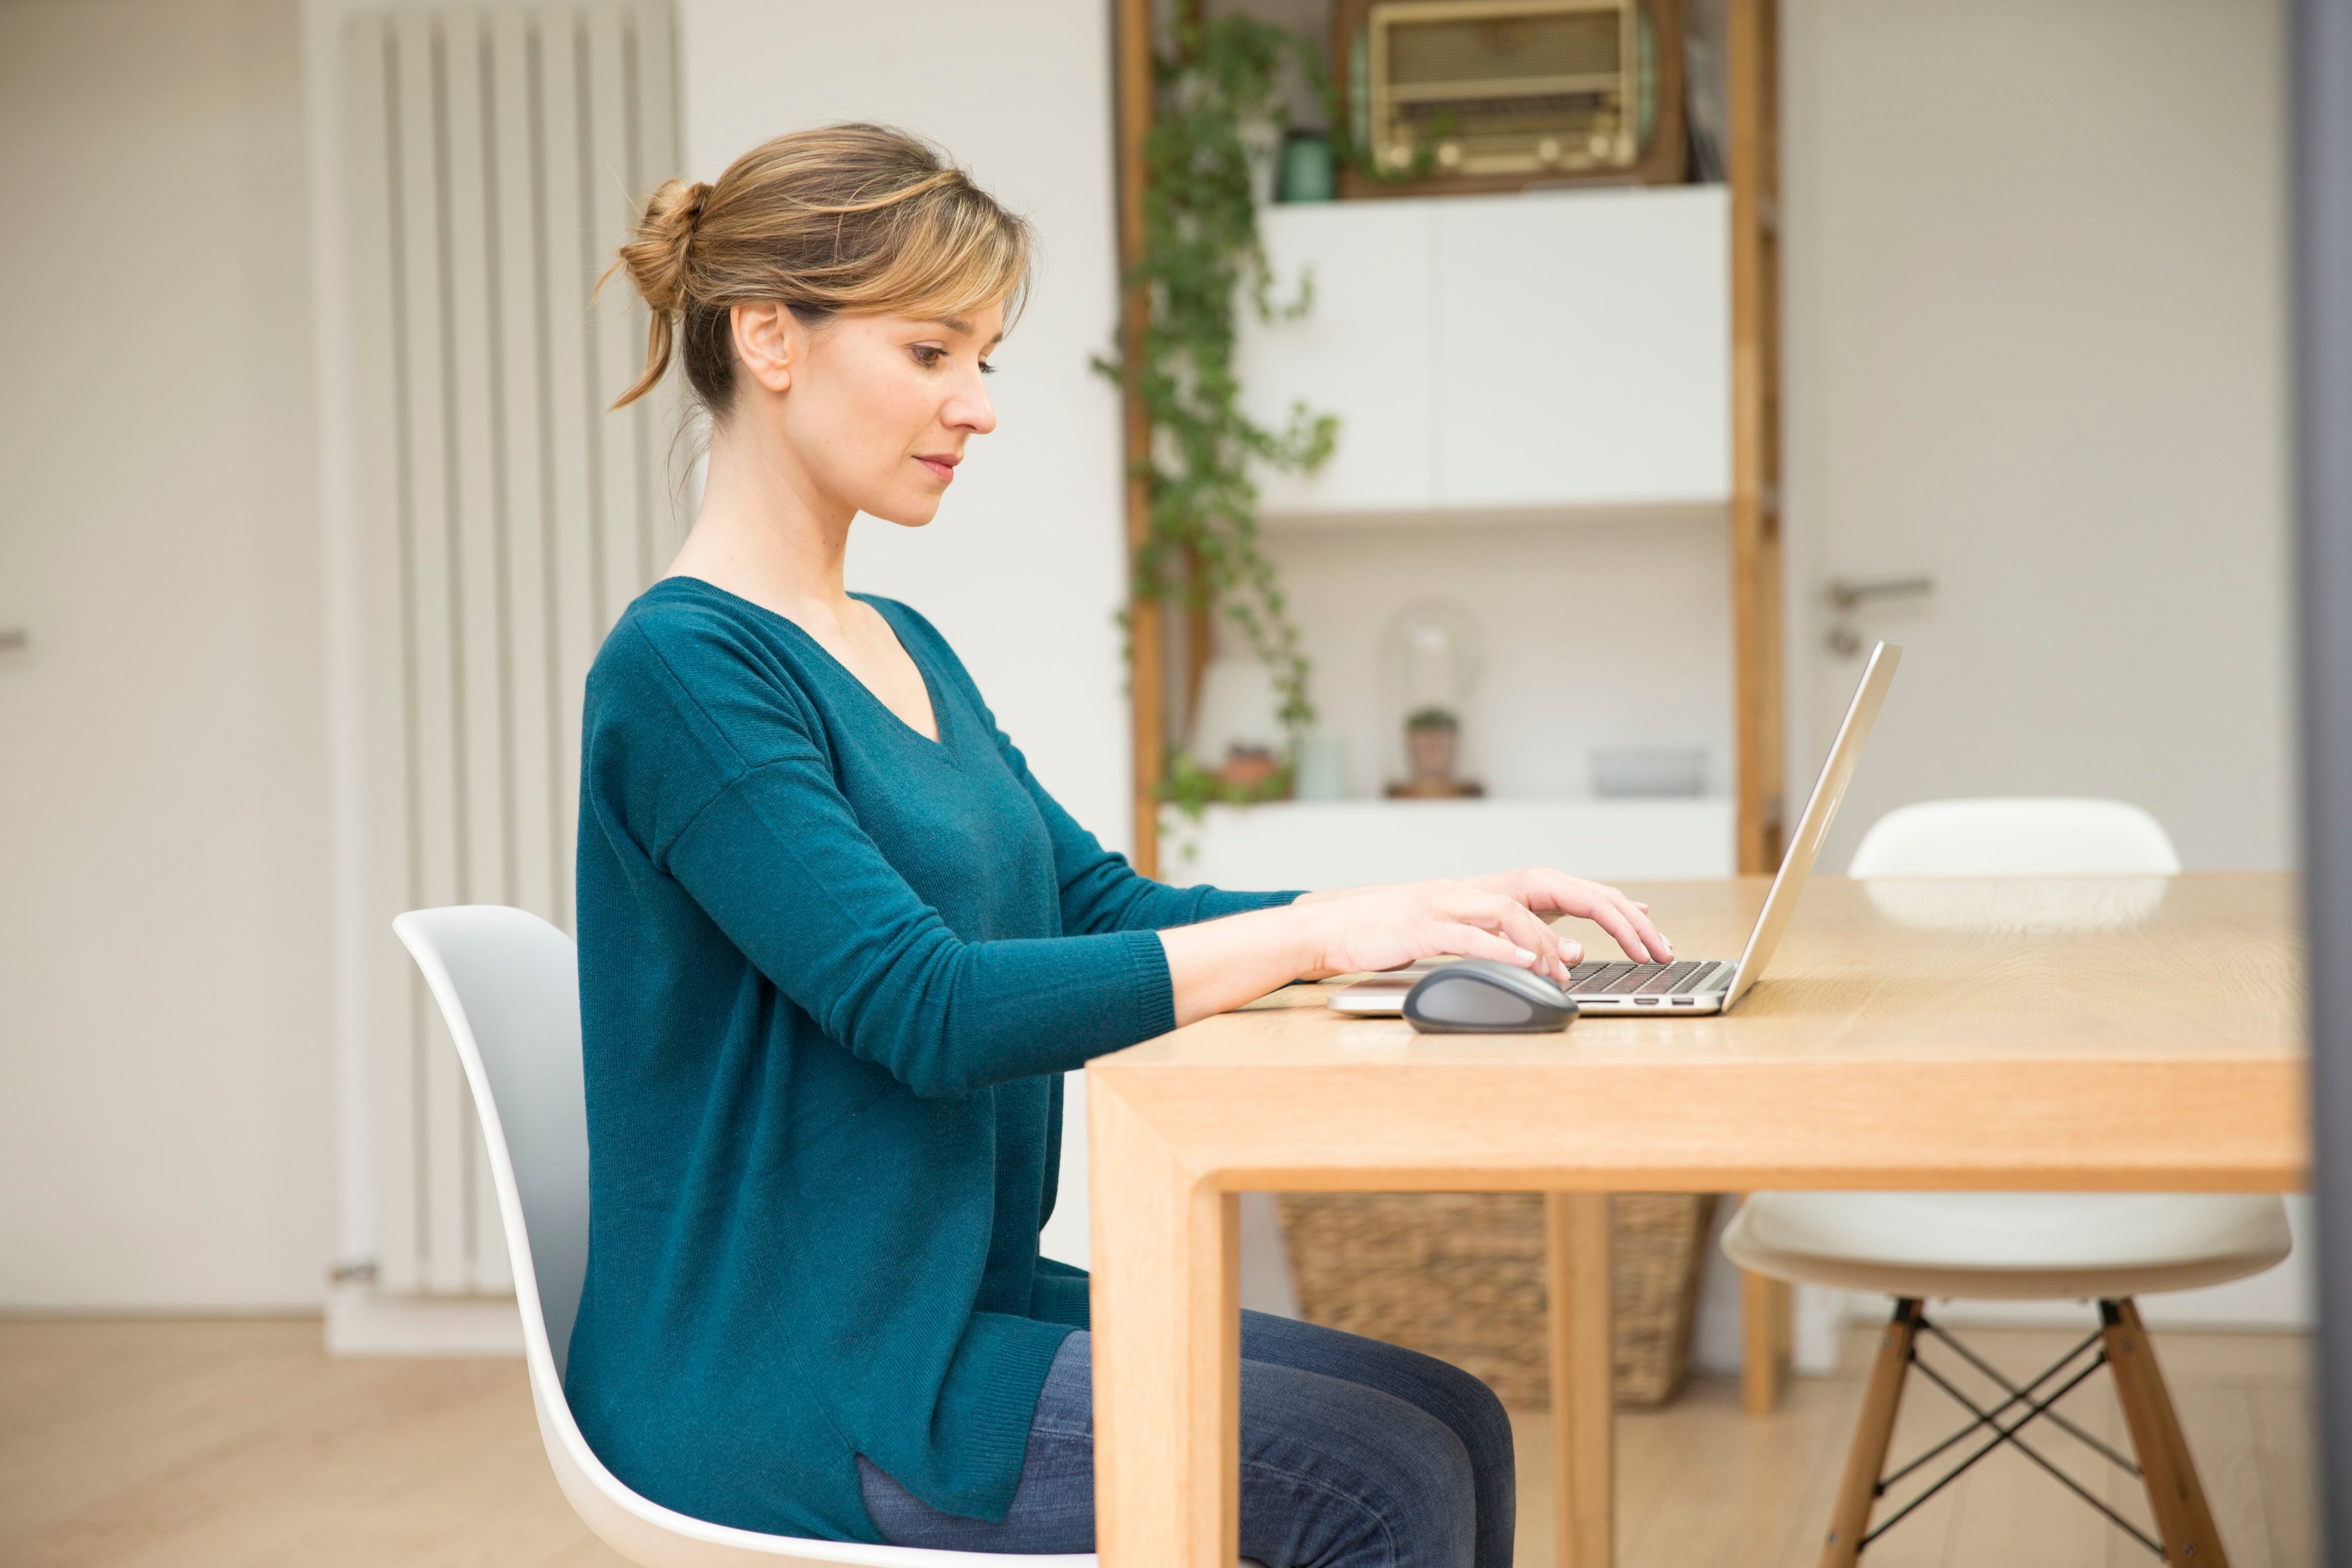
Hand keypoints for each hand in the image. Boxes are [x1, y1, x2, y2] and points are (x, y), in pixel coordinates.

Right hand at [1295, 879, 1581, 983]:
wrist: (1325, 929)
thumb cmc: (1371, 936)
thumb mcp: (1423, 935)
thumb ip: (1458, 941)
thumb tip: (1495, 960)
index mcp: (1452, 895)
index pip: (1513, 904)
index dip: (1545, 930)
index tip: (1565, 957)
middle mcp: (1449, 894)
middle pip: (1517, 907)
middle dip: (1549, 939)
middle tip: (1567, 969)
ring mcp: (1435, 908)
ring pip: (1502, 914)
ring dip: (1534, 943)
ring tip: (1550, 971)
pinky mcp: (1420, 928)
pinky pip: (1469, 935)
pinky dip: (1501, 949)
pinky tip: (1521, 962)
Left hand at [1455, 867, 1671, 964]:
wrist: (1428, 906)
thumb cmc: (1455, 914)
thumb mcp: (1493, 930)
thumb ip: (1535, 940)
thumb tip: (1575, 954)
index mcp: (1540, 883)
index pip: (1598, 904)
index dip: (1626, 929)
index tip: (1645, 953)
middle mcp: (1548, 881)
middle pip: (1609, 900)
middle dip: (1641, 927)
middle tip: (1665, 954)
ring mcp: (1549, 888)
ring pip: (1604, 900)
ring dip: (1635, 921)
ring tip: (1658, 942)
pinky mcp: (1547, 899)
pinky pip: (1592, 902)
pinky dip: (1616, 911)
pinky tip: (1635, 913)